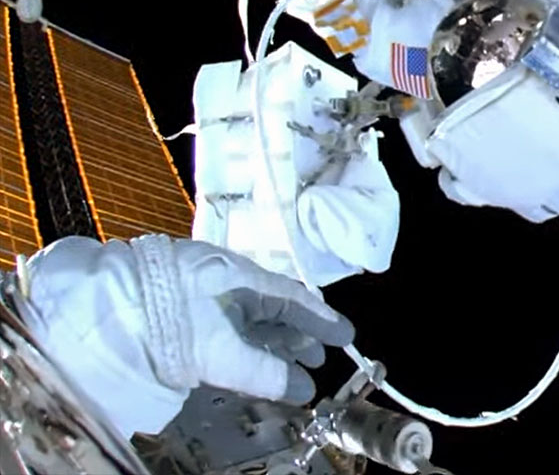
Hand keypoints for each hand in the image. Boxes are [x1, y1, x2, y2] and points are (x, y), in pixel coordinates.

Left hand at [18, 235, 354, 436]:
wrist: (102, 308)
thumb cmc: (169, 321)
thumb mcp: (221, 352)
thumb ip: (264, 372)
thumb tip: (302, 389)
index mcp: (243, 279)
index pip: (295, 299)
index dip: (323, 320)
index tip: (346, 338)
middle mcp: (228, 281)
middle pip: (274, 308)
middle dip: (301, 334)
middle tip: (320, 357)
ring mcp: (204, 293)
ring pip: (250, 318)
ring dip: (275, 341)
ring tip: (293, 364)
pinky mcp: (182, 309)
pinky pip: (229, 324)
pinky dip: (248, 343)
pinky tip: (251, 359)